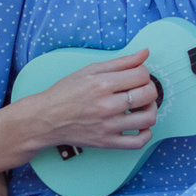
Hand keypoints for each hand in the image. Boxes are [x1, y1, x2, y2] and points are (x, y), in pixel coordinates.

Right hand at [28, 49, 159, 149]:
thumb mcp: (89, 70)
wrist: (45, 119)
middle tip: (140, 89)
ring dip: (150, 109)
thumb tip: (145, 53)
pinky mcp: (107, 143)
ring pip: (148, 118)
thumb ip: (120, 62)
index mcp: (102, 84)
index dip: (143, 72)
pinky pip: (138, 142)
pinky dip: (146, 134)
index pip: (141, 75)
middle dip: (150, 88)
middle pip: (148, 95)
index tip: (136, 75)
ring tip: (141, 106)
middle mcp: (107, 106)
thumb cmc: (65, 92)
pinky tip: (139, 125)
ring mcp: (108, 126)